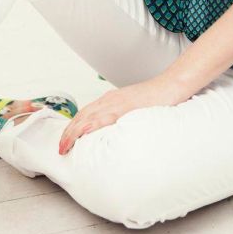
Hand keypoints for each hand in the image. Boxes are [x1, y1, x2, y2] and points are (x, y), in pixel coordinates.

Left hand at [58, 76, 186, 154]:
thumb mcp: (135, 108)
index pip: (86, 113)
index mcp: (111, 100)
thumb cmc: (157, 98)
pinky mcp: (125, 107)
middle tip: (60, 148)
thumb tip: (117, 133)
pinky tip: (83, 133)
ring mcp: (116, 102)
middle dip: (68, 132)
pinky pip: (103, 117)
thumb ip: (123, 117)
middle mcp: (110, 99)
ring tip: (65, 146)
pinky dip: (90, 125)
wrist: (171, 85)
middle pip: (82, 115)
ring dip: (74, 132)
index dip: (73, 127)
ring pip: (88, 116)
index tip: (66, 140)